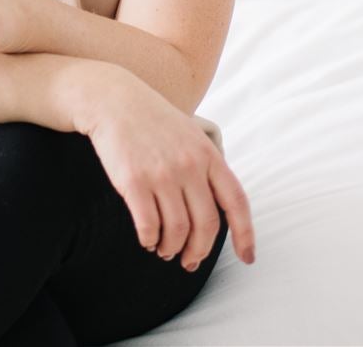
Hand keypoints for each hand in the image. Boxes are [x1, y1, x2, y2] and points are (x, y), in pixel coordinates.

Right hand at [78, 71, 256, 273]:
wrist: (114, 101)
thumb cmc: (154, 122)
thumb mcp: (191, 135)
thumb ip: (208, 166)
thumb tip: (219, 208)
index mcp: (208, 155)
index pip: (236, 201)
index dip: (245, 234)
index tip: (248, 257)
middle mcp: (189, 165)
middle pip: (206, 224)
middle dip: (200, 251)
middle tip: (190, 261)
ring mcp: (162, 174)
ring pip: (177, 230)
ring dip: (171, 248)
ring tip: (165, 250)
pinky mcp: (134, 181)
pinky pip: (148, 226)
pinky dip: (149, 240)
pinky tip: (147, 239)